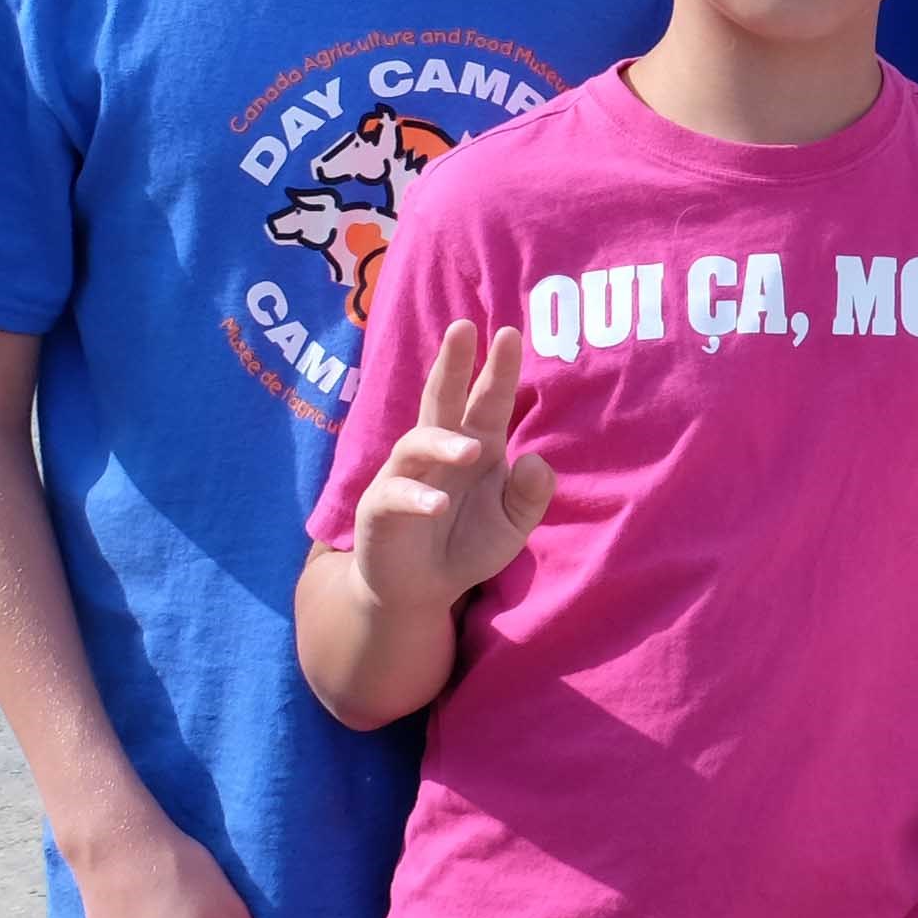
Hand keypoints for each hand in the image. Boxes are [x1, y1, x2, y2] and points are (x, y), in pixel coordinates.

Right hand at [350, 321, 558, 609]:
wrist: (419, 590)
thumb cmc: (466, 545)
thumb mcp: (512, 524)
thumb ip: (530, 495)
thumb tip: (537, 459)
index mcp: (476, 446)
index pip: (488, 401)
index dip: (498, 369)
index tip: (511, 333)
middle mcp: (438, 452)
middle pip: (442, 399)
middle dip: (451, 363)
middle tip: (463, 327)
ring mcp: (405, 476)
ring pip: (417, 444)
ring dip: (444, 443)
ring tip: (471, 450)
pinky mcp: (380, 508)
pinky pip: (395, 495)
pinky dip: (417, 498)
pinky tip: (439, 506)